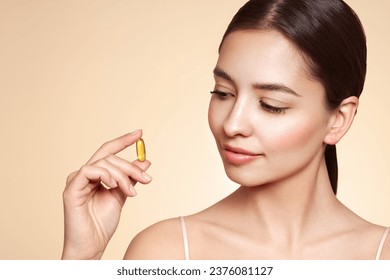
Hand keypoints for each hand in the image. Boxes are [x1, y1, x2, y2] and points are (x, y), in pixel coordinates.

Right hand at [61, 130, 151, 258]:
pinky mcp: (71, 188)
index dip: (124, 140)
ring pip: (103, 163)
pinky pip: (90, 170)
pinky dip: (106, 175)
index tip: (140, 133)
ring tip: (132, 192)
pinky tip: (115, 186)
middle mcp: (85, 174)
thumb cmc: (103, 223)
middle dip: (131, 166)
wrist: (92, 245)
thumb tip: (146, 160)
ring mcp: (76, 180)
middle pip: (110, 157)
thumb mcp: (123, 195)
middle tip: (147, 178)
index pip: (109, 151)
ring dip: (123, 175)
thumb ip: (131, 178)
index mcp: (96, 175)